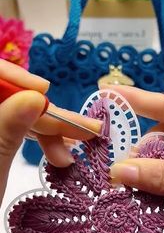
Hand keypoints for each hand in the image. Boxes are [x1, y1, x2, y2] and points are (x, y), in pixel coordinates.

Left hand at [0, 60, 100, 204]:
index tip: (44, 91)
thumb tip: (36, 95)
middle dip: (47, 115)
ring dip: (48, 133)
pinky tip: (59, 157)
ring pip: (18, 117)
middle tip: (86, 130)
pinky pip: (18, 133)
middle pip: (10, 99)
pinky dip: (39, 143)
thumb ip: (7, 127)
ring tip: (71, 155)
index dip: (15, 76)